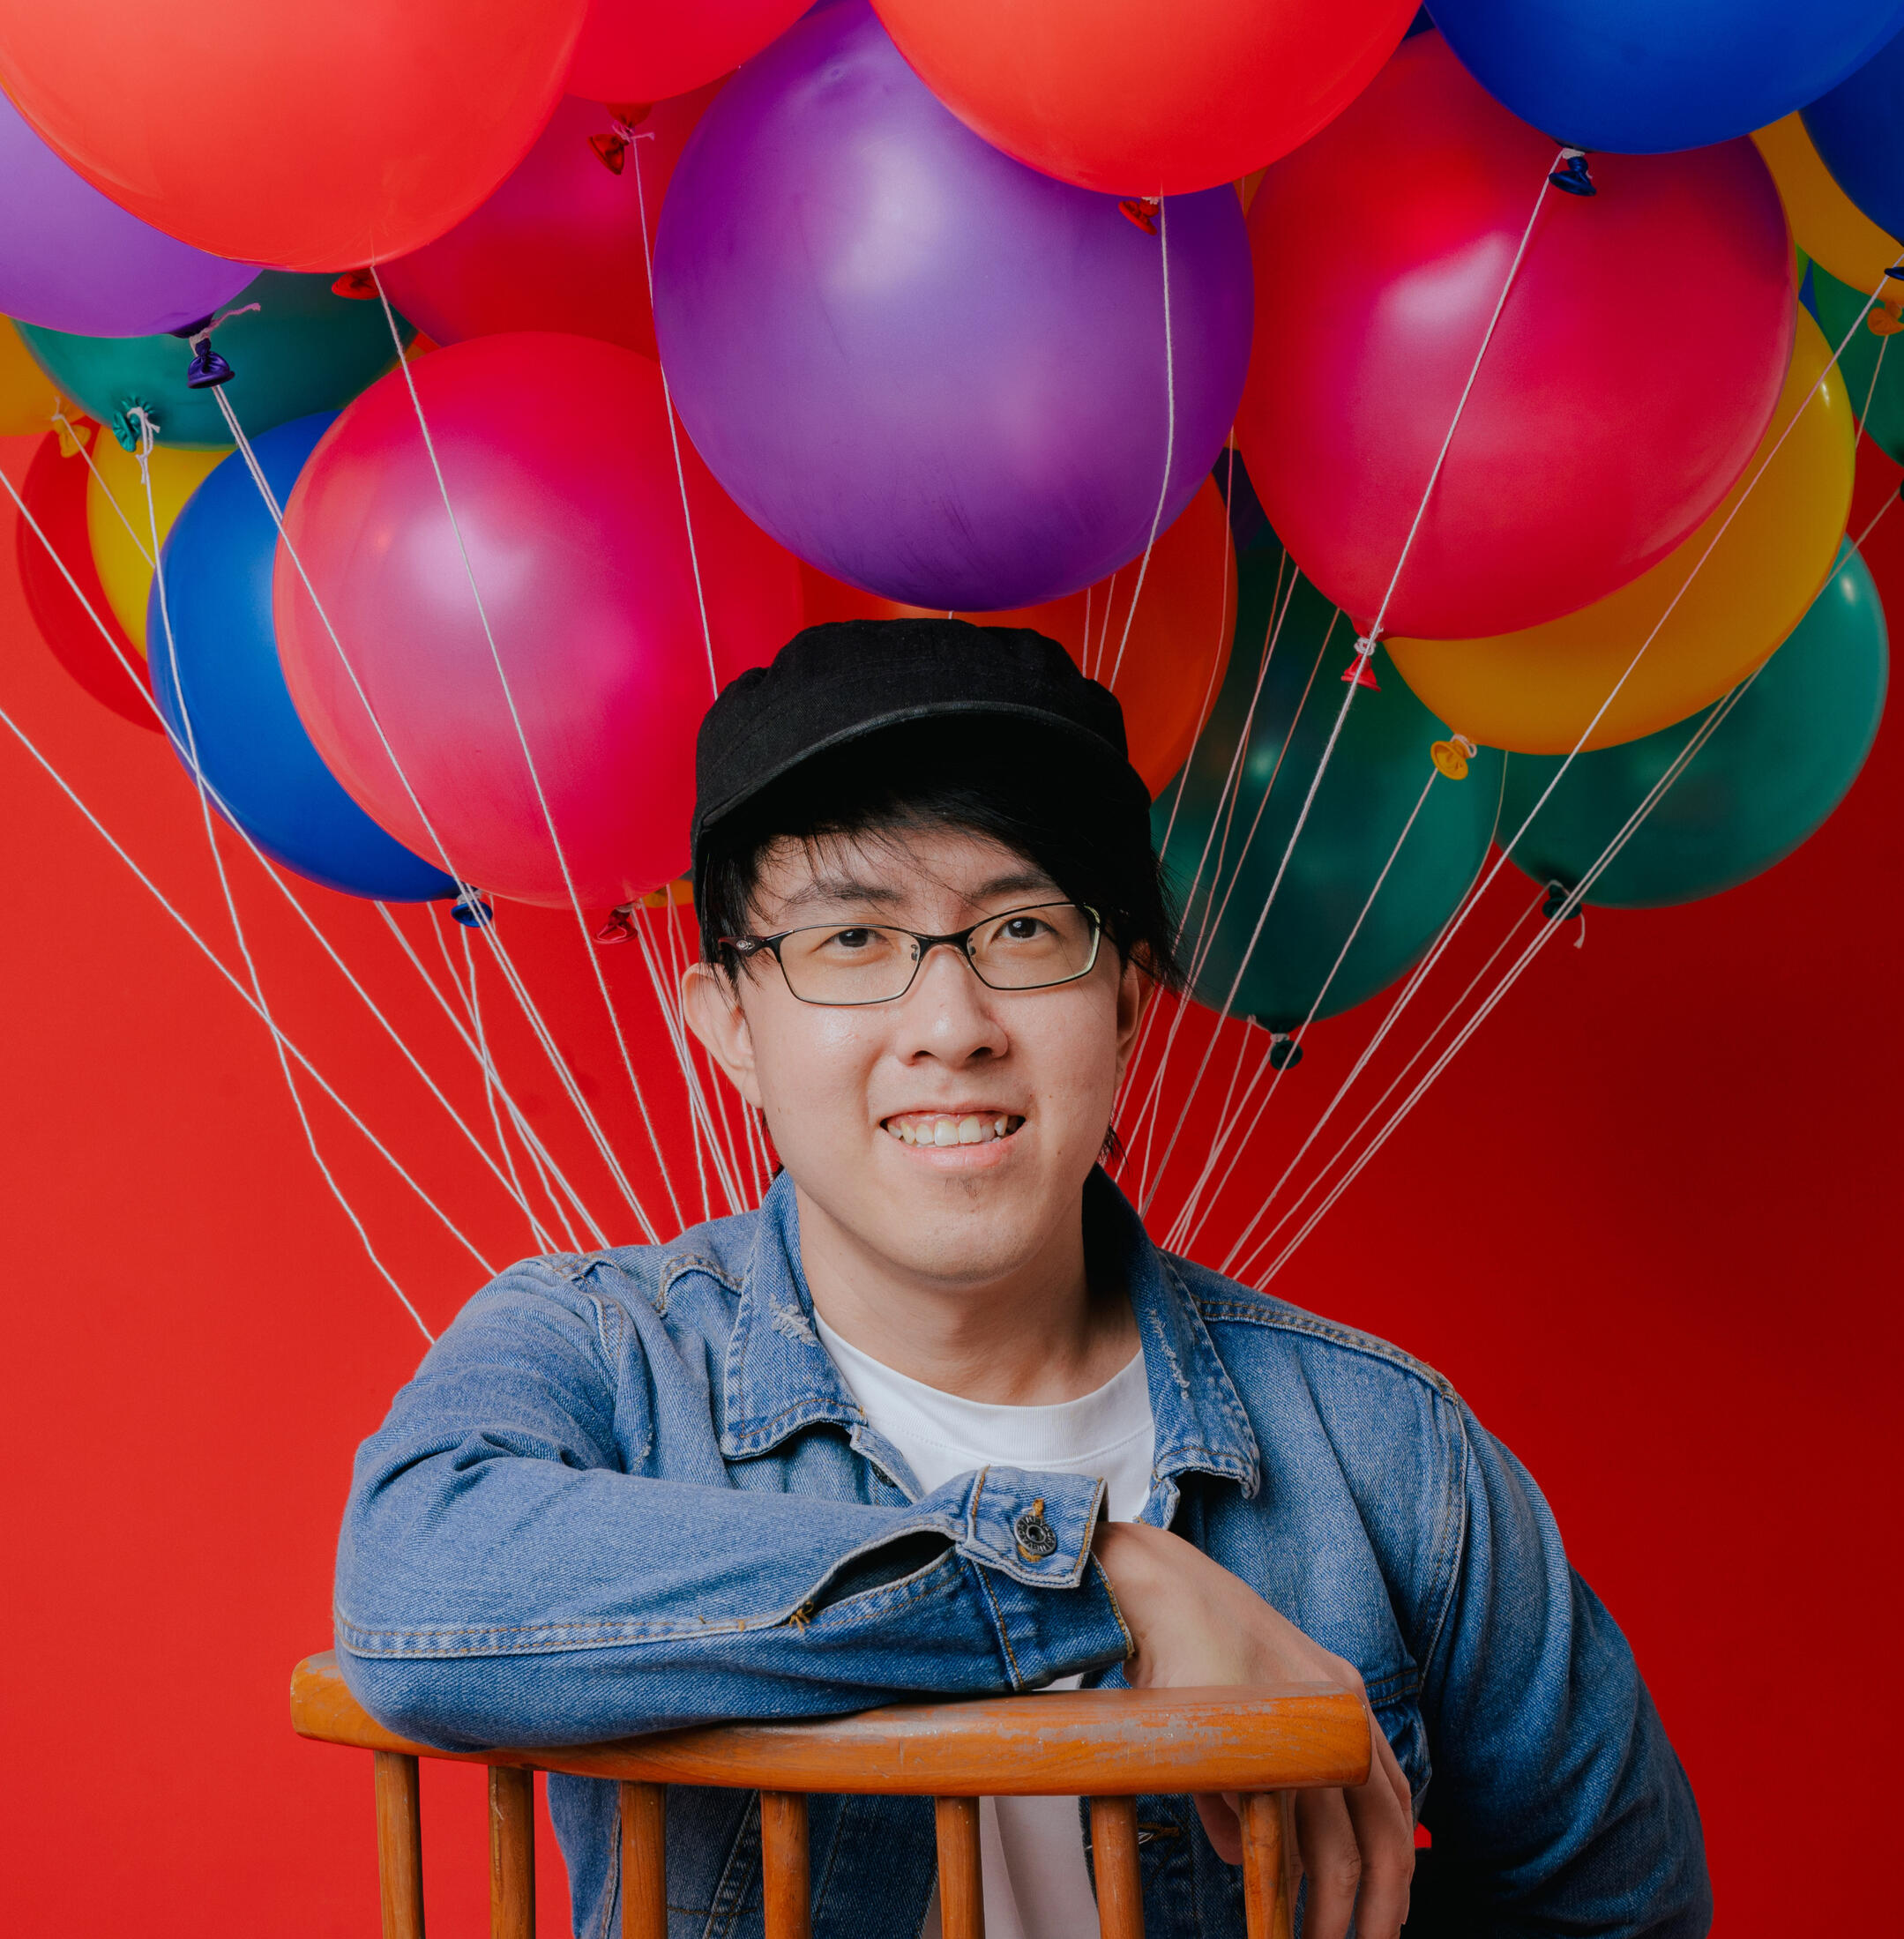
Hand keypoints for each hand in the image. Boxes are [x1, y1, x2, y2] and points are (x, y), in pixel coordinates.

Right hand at [1092, 1520, 1414, 1938]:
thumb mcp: (1242, 1715)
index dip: (1395, 1861)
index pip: (1391, 1795)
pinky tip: (1273, 1908)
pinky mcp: (1262, 1743)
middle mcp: (1340, 1711)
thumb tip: (1245, 1855)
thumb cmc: (1191, 1644)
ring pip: (1339, 1847)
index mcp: (1344, 1699)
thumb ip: (1259, 1780)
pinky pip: (1282, 1833)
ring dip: (1331, 1911)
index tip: (1387, 1908)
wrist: (1157, 1588)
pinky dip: (1280, 1882)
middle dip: (1383, 1904)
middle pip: (1384, 1831)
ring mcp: (1304, 1727)